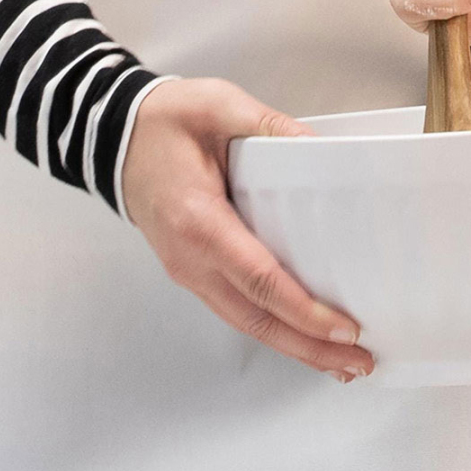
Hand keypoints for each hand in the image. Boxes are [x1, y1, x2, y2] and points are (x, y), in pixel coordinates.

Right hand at [121, 78, 375, 380]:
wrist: (111, 134)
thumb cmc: (163, 121)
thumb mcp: (221, 107)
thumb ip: (272, 127)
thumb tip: (320, 148)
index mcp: (200, 221)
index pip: (260, 279)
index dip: (304, 310)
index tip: (344, 328)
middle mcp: (191, 258)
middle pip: (256, 318)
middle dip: (310, 346)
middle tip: (359, 363)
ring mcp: (188, 270)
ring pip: (245, 322)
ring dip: (294, 346)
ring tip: (341, 363)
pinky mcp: (193, 270)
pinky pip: (236, 309)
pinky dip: (272, 328)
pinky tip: (301, 336)